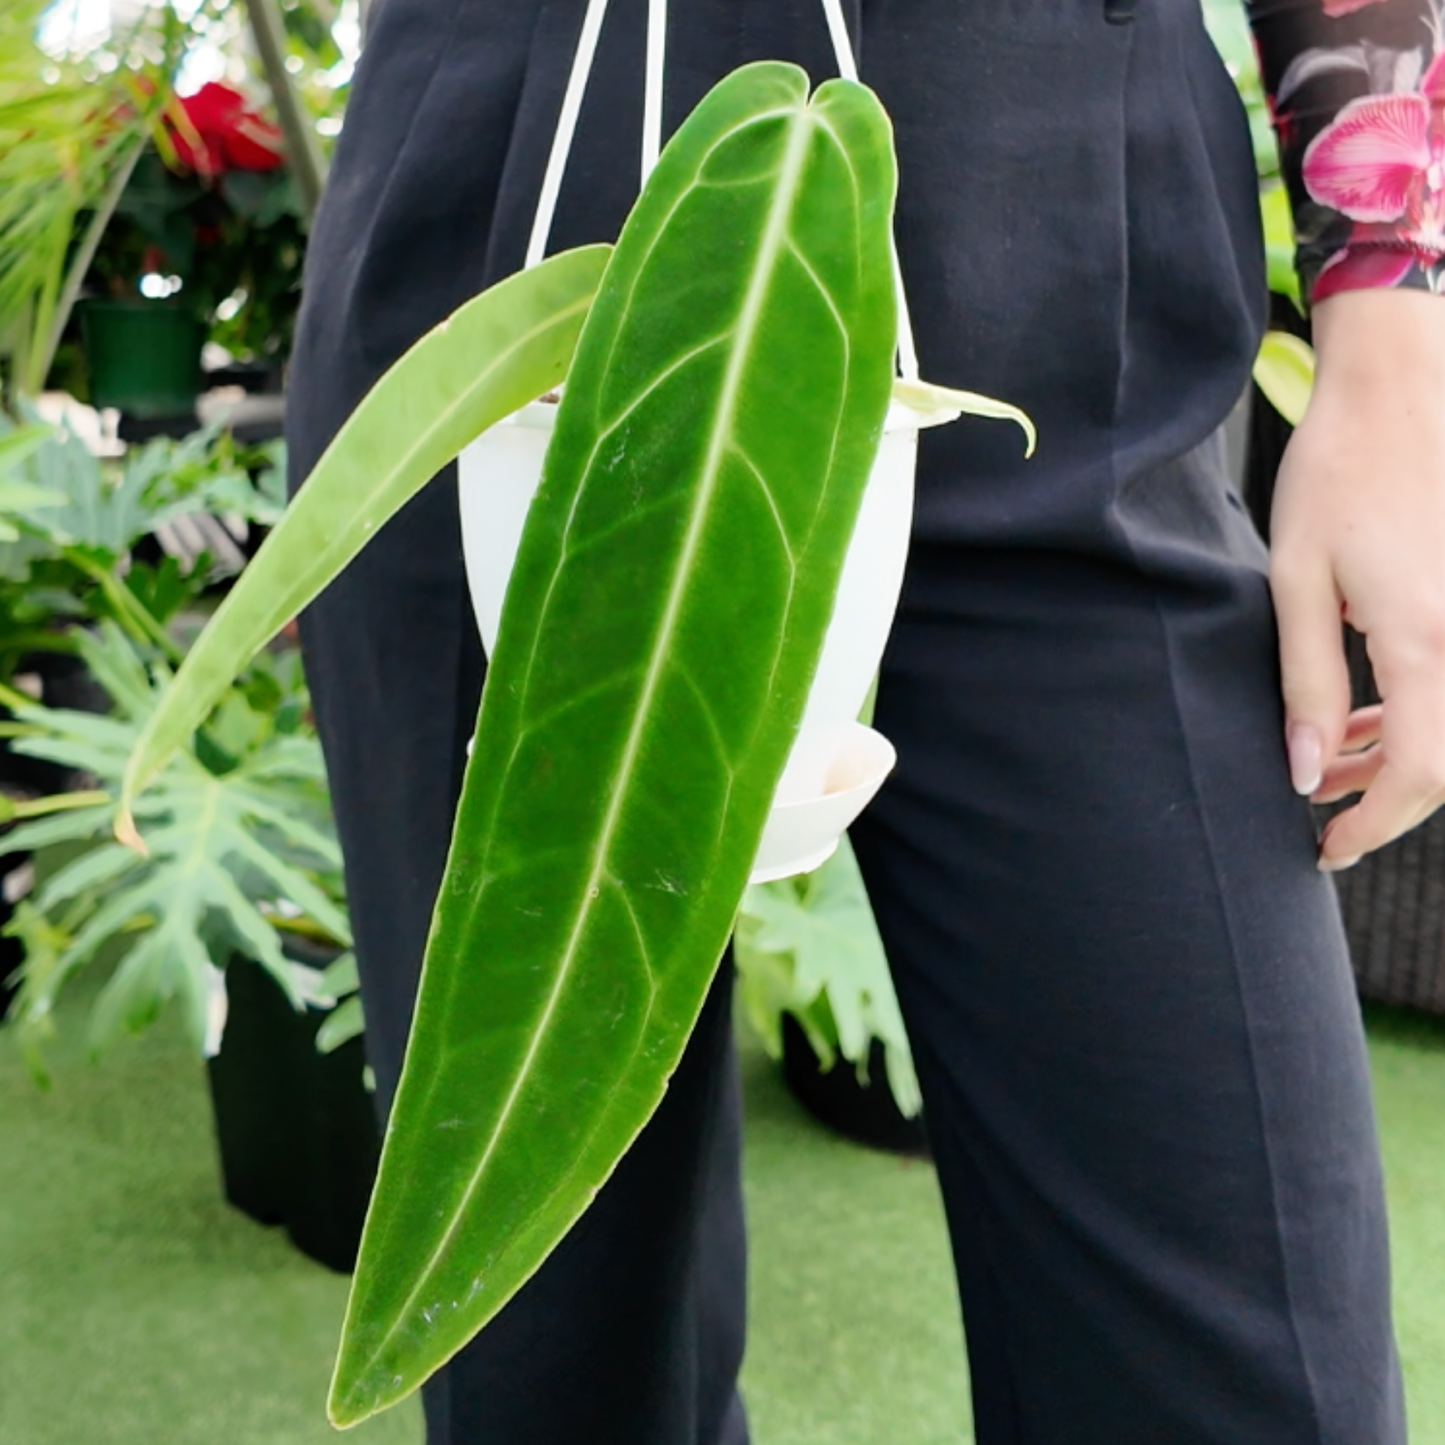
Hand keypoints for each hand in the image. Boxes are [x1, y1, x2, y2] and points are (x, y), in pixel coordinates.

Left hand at [1269, 286, 1444, 869]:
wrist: (1398, 392)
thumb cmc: (1335, 477)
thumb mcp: (1294, 583)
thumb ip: (1306, 684)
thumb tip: (1306, 773)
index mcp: (1425, 638)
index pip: (1420, 773)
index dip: (1374, 825)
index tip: (1324, 846)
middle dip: (1387, 799)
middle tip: (1321, 809)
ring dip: (1399, 758)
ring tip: (1330, 760)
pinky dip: (1414, 716)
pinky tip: (1362, 718)